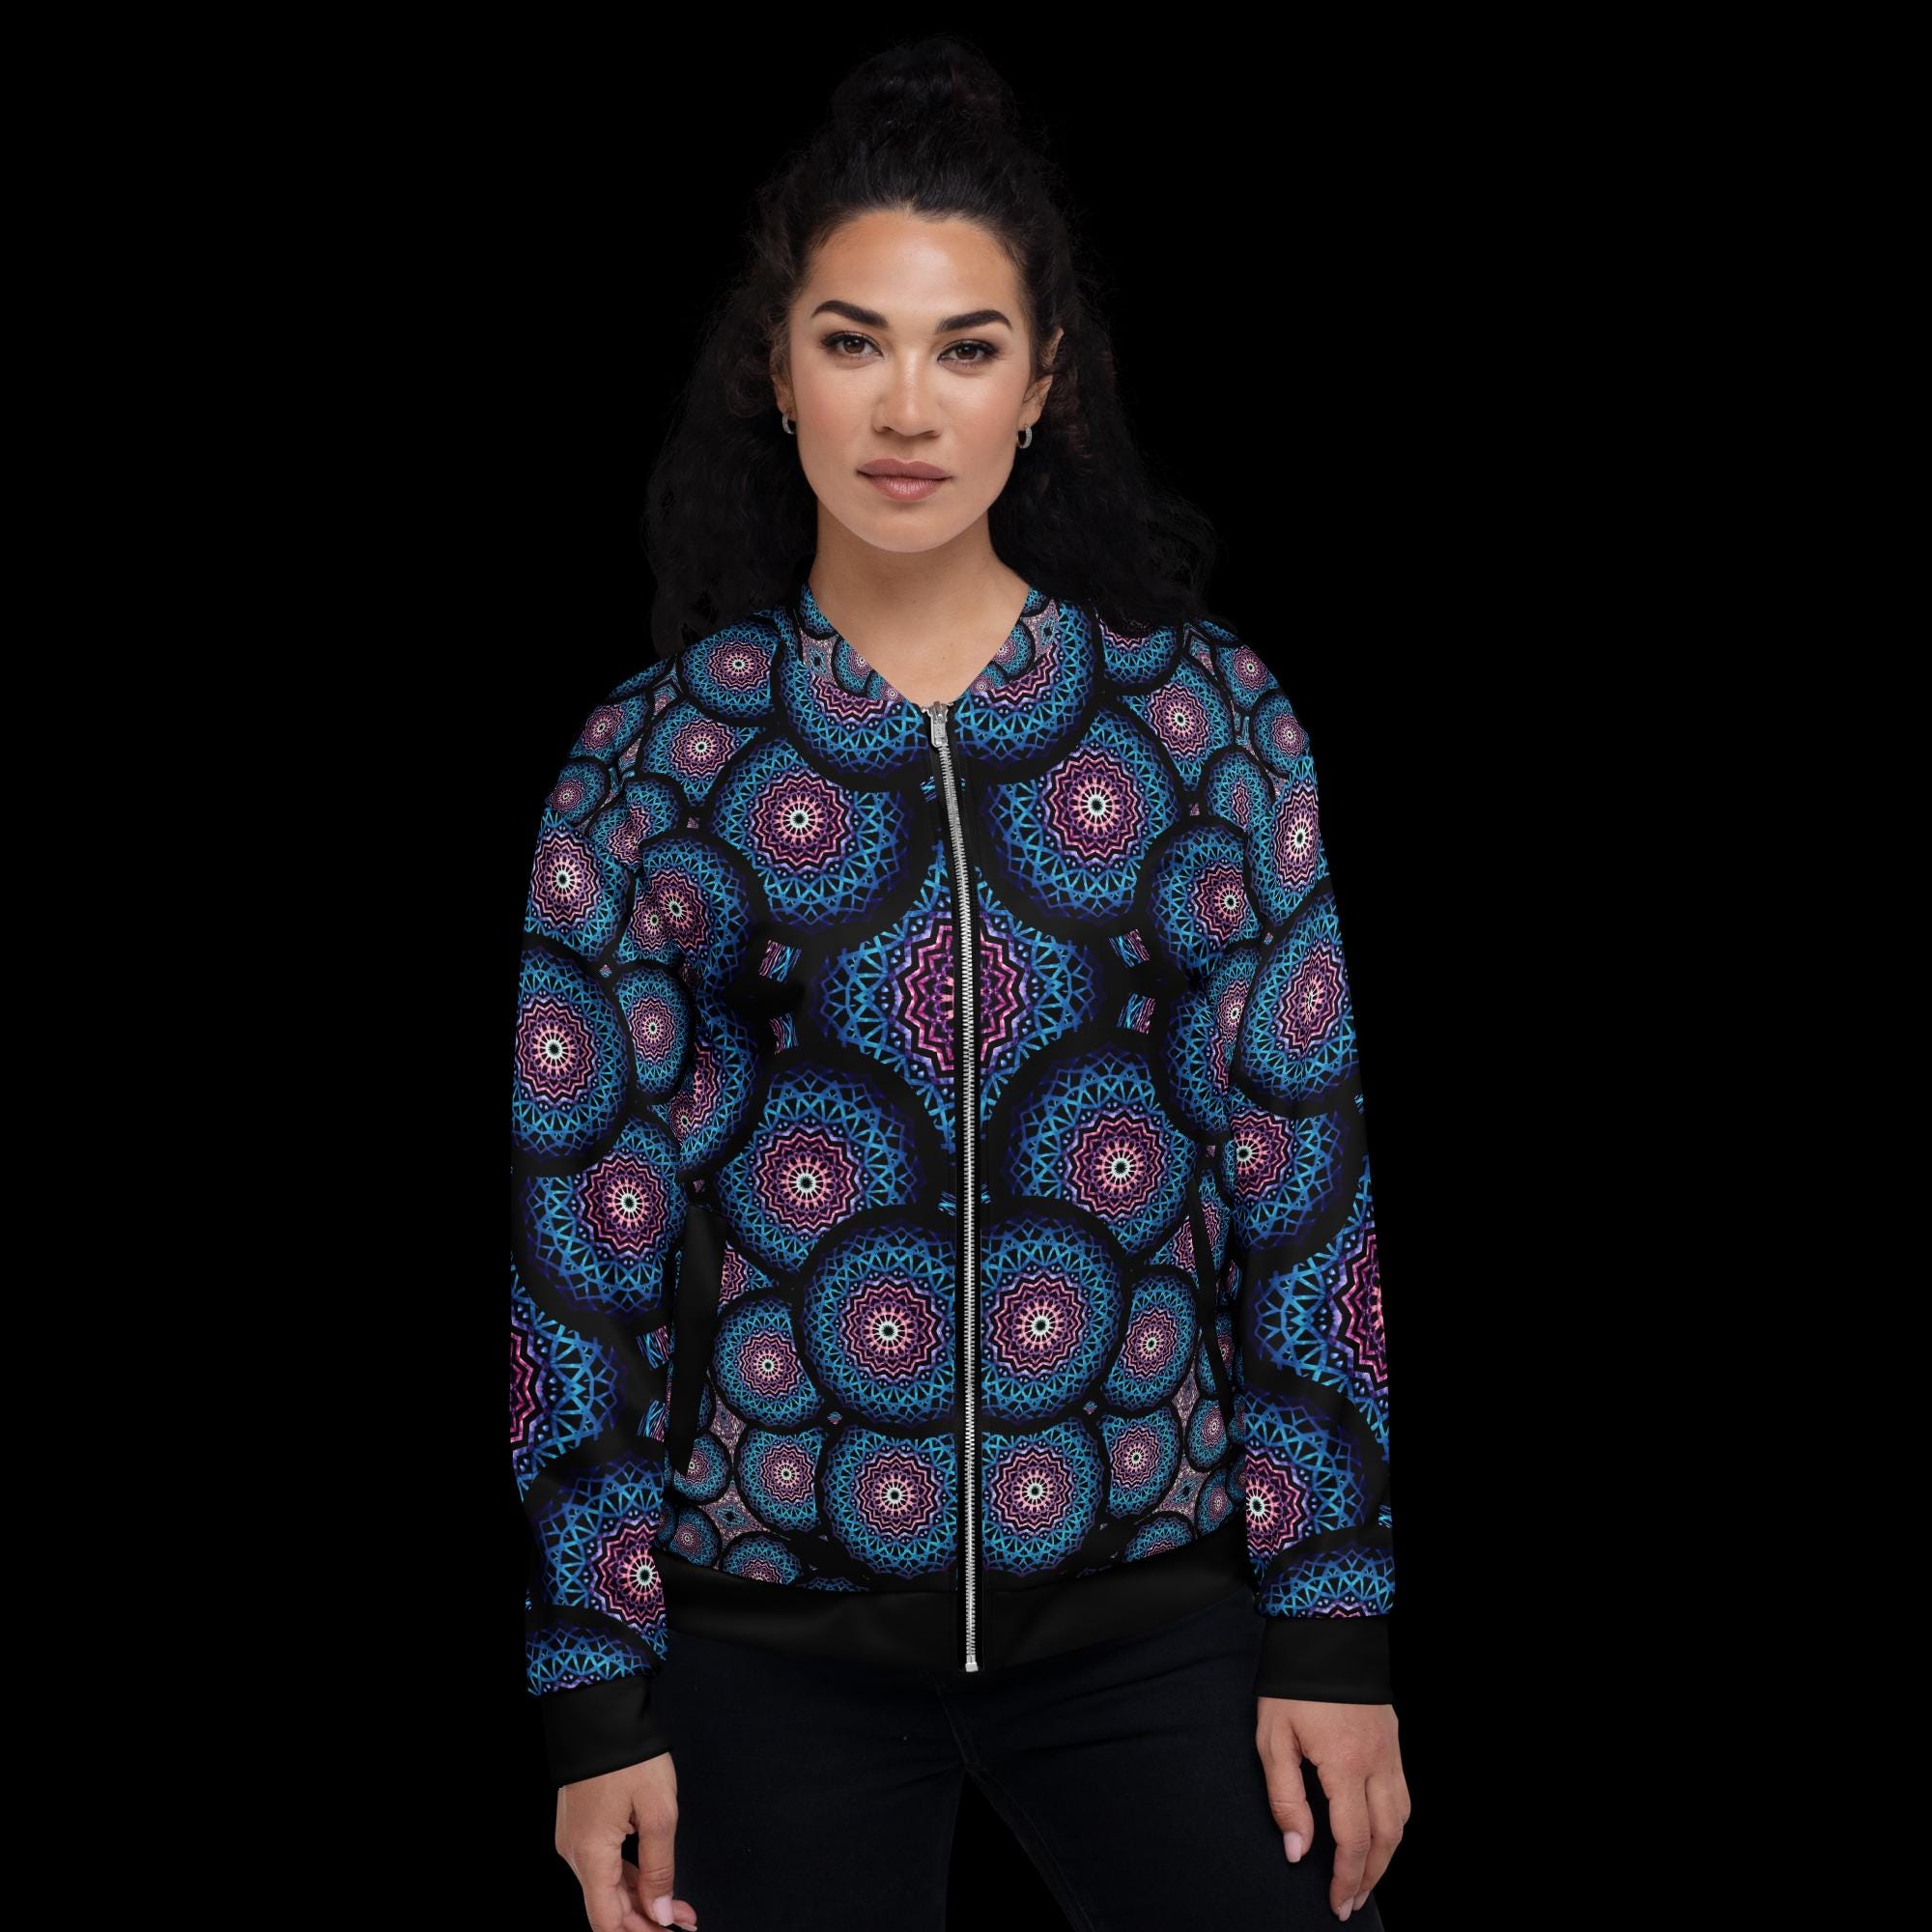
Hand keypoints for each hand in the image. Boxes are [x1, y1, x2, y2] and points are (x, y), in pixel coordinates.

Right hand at [554, 1750, 697, 1931]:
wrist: (601, 1712)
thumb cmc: (630, 1757)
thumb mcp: (658, 1812)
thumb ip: (659, 1868)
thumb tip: (660, 1913)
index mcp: (590, 1855)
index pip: (608, 1922)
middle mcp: (575, 1854)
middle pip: (609, 1908)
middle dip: (648, 1920)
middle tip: (685, 1921)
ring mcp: (576, 1840)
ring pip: (608, 1888)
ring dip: (643, 1901)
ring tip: (680, 1907)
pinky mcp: (582, 1828)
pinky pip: (605, 1865)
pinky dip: (631, 1879)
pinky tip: (655, 1882)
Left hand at [1256, 1697, 1408, 1920]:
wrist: (1326, 1629)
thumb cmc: (1293, 1684)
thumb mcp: (1273, 1738)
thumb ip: (1285, 1798)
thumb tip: (1298, 1851)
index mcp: (1345, 1765)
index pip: (1353, 1840)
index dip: (1346, 1877)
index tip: (1336, 1902)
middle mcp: (1377, 1763)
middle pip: (1386, 1838)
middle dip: (1370, 1877)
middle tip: (1351, 1902)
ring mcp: (1390, 1751)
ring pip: (1401, 1819)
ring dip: (1386, 1855)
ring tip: (1365, 1876)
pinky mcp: (1393, 1740)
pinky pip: (1403, 1794)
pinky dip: (1395, 1824)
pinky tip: (1379, 1832)